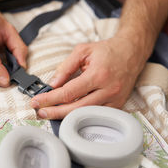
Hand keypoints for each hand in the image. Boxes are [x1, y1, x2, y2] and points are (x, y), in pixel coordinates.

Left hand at [30, 37, 144, 118]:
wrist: (131, 52)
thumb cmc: (107, 51)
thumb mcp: (83, 51)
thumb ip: (65, 67)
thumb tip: (52, 84)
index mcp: (98, 75)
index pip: (69, 92)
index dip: (50, 99)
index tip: (36, 101)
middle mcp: (108, 90)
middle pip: (77, 108)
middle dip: (55, 112)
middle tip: (39, 112)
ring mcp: (115, 100)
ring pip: (87, 115)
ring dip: (66, 116)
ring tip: (50, 114)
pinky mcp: (118, 105)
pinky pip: (96, 115)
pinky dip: (81, 116)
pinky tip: (68, 114)